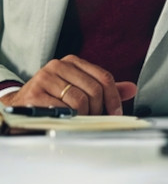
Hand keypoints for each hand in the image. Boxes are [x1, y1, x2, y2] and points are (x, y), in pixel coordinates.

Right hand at [0, 55, 136, 115]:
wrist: (20, 105)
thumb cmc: (53, 97)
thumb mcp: (79, 89)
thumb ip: (104, 89)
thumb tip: (132, 89)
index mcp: (72, 62)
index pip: (104, 77)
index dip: (114, 97)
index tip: (116, 113)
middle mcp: (58, 65)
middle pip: (94, 89)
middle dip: (99, 109)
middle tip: (96, 120)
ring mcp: (45, 78)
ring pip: (79, 100)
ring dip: (84, 116)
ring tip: (80, 121)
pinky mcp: (35, 93)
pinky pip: (62, 109)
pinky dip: (69, 118)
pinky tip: (66, 121)